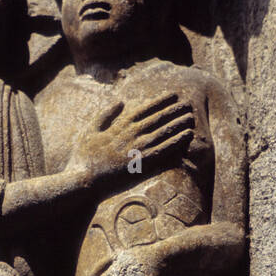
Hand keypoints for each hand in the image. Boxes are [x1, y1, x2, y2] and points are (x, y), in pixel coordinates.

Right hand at [68, 92, 194, 187]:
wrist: (84, 180)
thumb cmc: (83, 158)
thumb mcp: (90, 130)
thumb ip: (105, 114)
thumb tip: (119, 101)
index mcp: (119, 125)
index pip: (144, 108)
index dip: (160, 100)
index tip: (172, 95)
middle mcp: (131, 134)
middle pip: (158, 118)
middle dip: (174, 110)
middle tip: (188, 104)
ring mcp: (138, 149)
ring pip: (164, 132)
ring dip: (179, 123)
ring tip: (191, 117)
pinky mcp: (143, 164)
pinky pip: (165, 150)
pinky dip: (178, 141)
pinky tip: (188, 136)